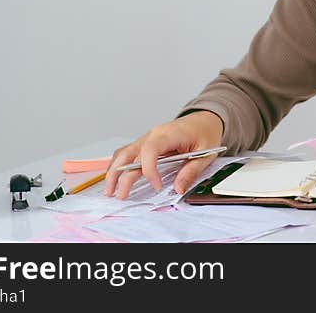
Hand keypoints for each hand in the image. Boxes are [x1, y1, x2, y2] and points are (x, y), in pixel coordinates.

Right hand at [103, 110, 224, 198]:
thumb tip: (178, 188)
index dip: (149, 170)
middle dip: (120, 174)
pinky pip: (129, 152)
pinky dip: (120, 164)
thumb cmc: (205, 133)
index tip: (157, 185)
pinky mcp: (147, 142)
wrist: (205, 119)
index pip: (150, 150)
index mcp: (169, 134)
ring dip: (114, 170)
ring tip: (110, 190)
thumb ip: (191, 172)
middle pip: (130, 152)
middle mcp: (154, 134)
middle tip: (118, 194)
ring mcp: (148, 137)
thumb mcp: (206, 154)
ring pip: (125, 152)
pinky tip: (115, 177)